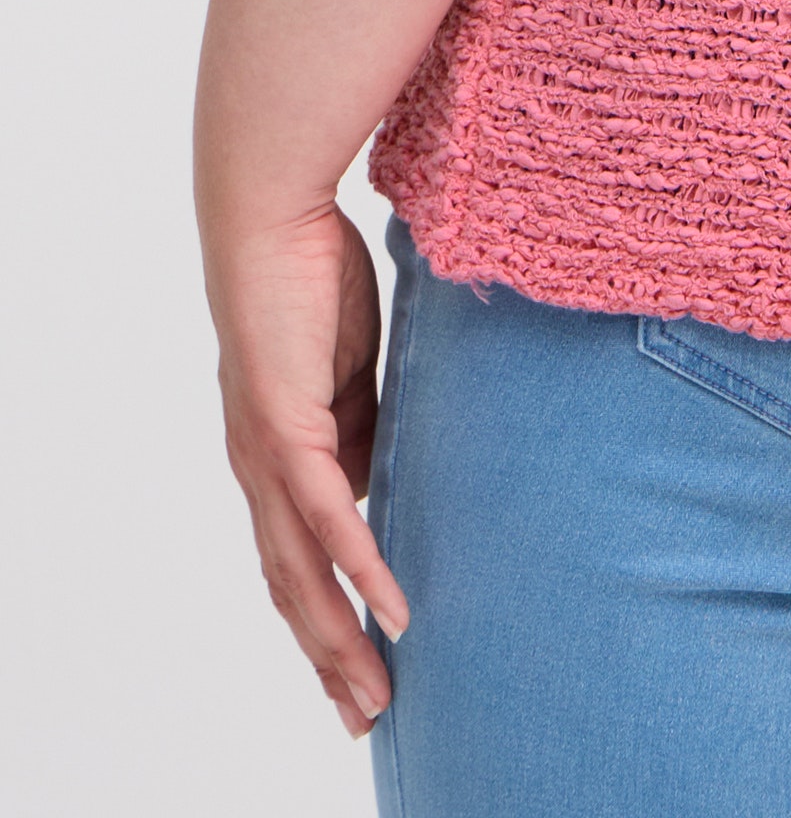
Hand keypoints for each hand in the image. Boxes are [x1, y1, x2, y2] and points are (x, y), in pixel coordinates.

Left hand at [205, 199, 408, 739]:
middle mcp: (260, 469)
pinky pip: (331, 517)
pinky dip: (360, 570)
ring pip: (304, 572)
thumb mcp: (348, 364)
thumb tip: (387, 470)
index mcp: (274, 454)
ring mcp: (269, 456)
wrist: (269, 216)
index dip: (324, 617)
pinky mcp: (288, 431)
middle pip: (291, 587)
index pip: (296, 557)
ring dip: (341, 640)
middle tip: (366, 715)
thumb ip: (362, 420)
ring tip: (375, 691)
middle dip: (328, 657)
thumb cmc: (308, 272)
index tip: (358, 667)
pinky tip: (390, 609)